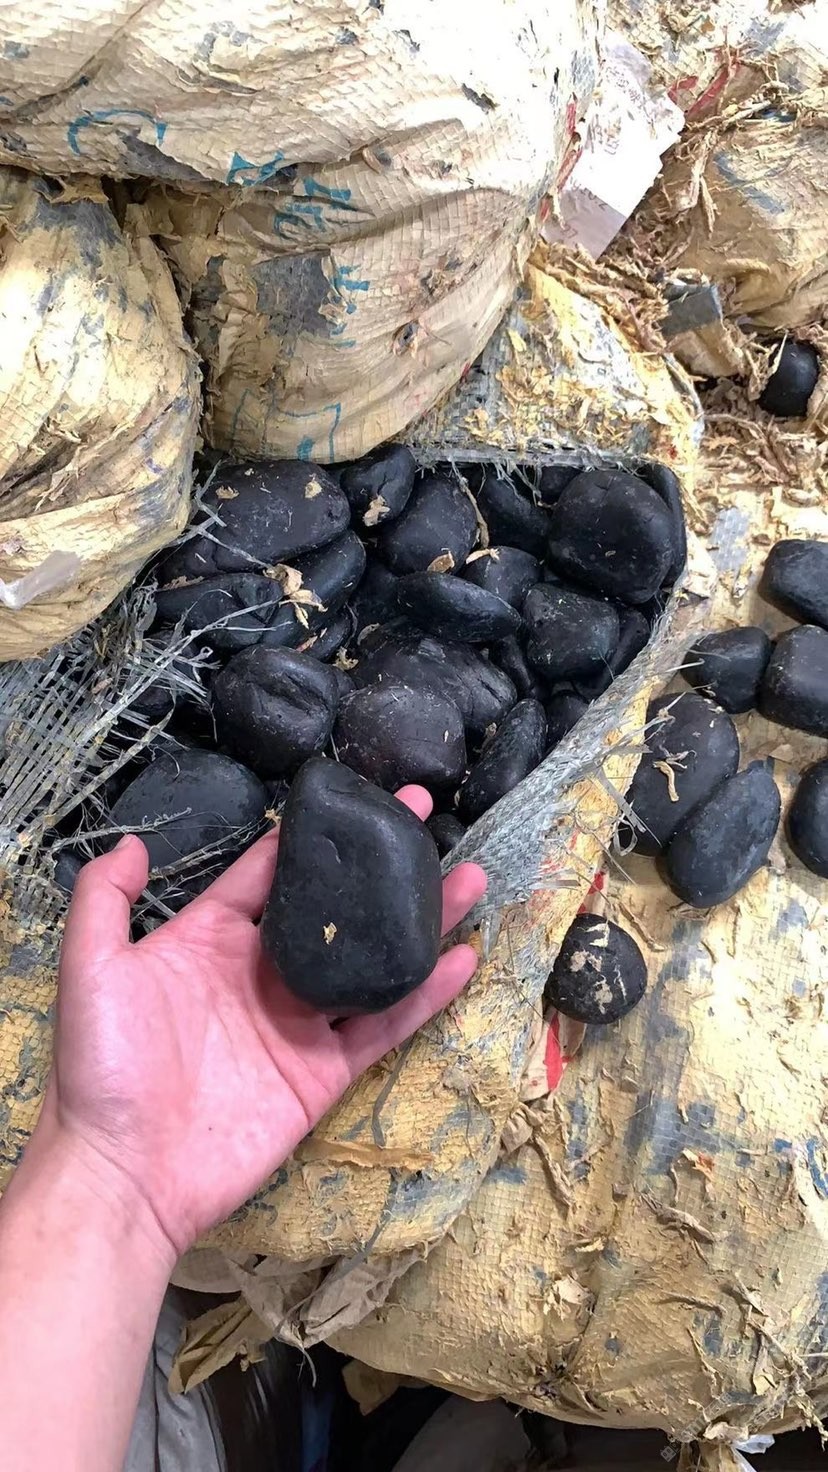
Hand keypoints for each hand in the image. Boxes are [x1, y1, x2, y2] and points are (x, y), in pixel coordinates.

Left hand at [42, 786, 485, 1262]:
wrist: (126, 1175)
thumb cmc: (102, 1068)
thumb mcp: (92, 970)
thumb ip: (105, 899)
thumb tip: (133, 841)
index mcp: (211, 937)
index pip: (272, 872)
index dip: (315, 833)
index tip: (360, 798)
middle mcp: (263, 972)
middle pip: (336, 908)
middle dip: (383, 865)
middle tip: (426, 819)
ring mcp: (298, 1021)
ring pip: (372, 959)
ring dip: (422, 920)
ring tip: (470, 879)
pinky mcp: (323, 1071)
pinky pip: (384, 1024)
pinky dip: (426, 993)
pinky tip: (463, 959)